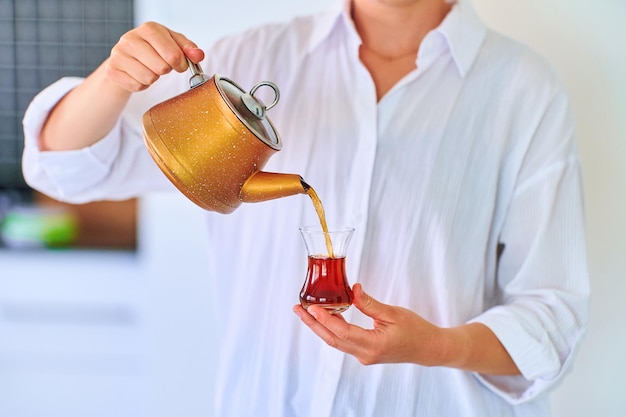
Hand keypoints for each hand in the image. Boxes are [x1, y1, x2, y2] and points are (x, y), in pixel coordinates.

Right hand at [106, 22, 204, 91]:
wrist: (127, 56)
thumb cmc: (154, 48)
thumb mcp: (174, 43)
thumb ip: (189, 49)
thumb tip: (198, 56)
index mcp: (149, 29)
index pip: (173, 54)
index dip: (180, 64)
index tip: (179, 64)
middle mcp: (130, 39)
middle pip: (161, 68)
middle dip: (166, 70)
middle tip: (161, 66)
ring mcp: (119, 54)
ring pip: (149, 78)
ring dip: (154, 78)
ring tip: (149, 69)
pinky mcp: (113, 70)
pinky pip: (137, 86)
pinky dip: (142, 84)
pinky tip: (139, 75)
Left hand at [293, 283, 446, 365]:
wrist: (429, 348)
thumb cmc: (416, 331)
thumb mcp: (393, 313)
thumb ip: (369, 303)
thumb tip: (352, 290)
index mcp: (373, 345)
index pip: (342, 332)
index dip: (325, 319)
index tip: (311, 308)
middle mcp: (365, 354)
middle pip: (332, 339)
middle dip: (313, 324)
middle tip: (298, 309)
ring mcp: (364, 356)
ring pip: (336, 341)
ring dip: (320, 326)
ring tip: (306, 311)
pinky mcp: (365, 353)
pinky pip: (343, 341)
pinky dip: (332, 328)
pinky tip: (326, 316)